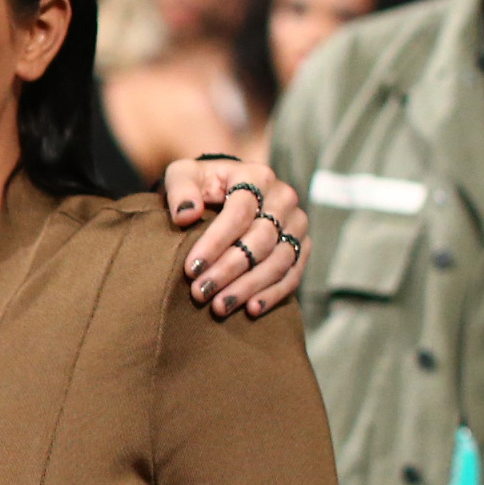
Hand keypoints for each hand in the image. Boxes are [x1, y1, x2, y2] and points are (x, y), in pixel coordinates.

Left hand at [161, 156, 308, 318]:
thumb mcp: (182, 175)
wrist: (226, 190)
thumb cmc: (201, 183)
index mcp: (256, 176)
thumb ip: (181, 190)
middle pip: (260, 240)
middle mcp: (284, 198)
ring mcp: (297, 224)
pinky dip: (273, 294)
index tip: (191, 268)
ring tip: (219, 306)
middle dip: (228, 270)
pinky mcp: (302, 246)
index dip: (215, 242)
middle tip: (200, 292)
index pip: (240, 212)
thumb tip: (186, 215)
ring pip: (278, 261)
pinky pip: (293, 275)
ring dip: (248, 287)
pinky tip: (251, 309)